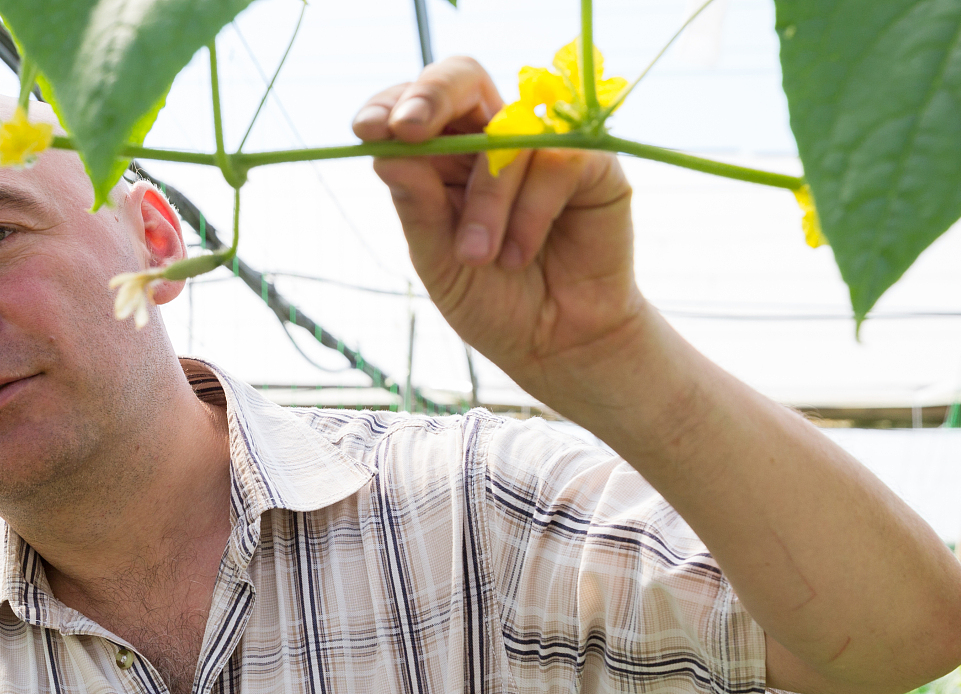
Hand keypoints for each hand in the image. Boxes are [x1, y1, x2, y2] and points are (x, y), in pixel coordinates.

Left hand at [352, 57, 647, 392]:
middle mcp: (496, 141)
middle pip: (464, 79)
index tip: (367, 129)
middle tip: (408, 129)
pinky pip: (555, 162)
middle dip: (431, 97)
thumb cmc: (497, 303)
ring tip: (479, 257)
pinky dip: (530, 212)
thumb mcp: (440, 262)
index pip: (420, 106)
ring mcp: (545, 148)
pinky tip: (519, 255)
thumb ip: (418, 207)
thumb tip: (387, 152)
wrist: (558, 347)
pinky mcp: (592, 166)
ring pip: (506, 137)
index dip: (393, 104)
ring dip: (485, 201)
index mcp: (450, 158)